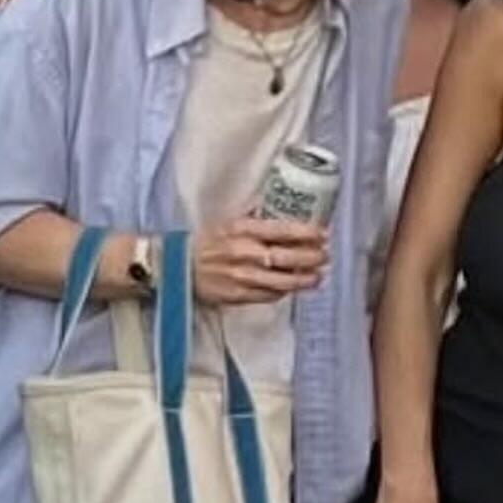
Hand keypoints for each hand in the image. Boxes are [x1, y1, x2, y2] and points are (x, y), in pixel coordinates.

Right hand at [192, 217, 326, 305]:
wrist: (177, 267)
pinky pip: (270, 296)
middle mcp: (244, 253)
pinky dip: (285, 292)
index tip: (322, 234)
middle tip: (325, 256)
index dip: (307, 233)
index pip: (282, 230)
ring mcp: (243, 277)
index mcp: (242, 230)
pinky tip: (296, 287)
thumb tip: (279, 206)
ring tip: (318, 276)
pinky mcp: (239, 296)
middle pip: (288, 257)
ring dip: (305, 279)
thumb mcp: (227, 222)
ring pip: (283, 281)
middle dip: (312, 258)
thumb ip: (254, 216)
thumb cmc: (204, 243)